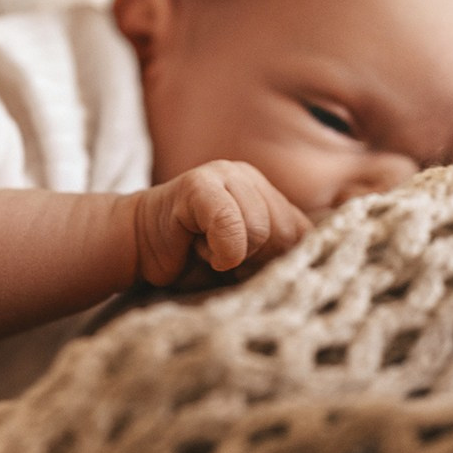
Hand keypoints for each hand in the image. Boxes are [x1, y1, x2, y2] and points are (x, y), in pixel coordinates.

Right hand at [130, 160, 313, 288]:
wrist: (136, 247)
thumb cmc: (191, 262)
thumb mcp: (245, 264)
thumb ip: (278, 260)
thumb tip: (315, 277)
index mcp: (270, 198)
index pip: (307, 235)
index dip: (284, 264)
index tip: (251, 275)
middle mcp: (253, 180)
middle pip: (287, 234)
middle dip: (260, 263)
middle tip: (226, 265)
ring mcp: (227, 175)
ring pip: (261, 229)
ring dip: (235, 257)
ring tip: (209, 254)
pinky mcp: (200, 183)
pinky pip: (229, 222)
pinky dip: (222, 248)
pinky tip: (202, 252)